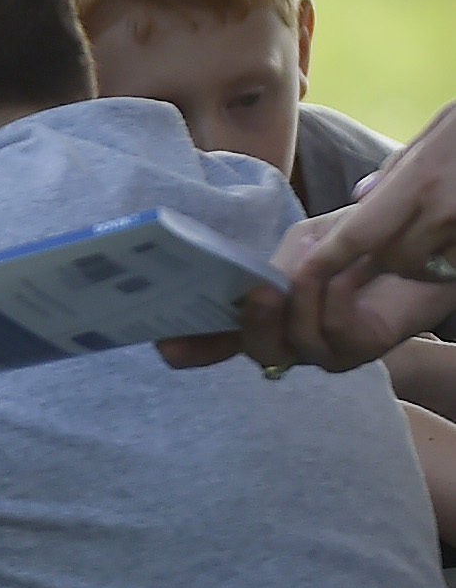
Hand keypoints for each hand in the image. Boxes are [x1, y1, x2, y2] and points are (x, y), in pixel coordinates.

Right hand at [155, 203, 455, 377]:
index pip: (224, 335)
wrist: (424, 242)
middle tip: (257, 294)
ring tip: (313, 262)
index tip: (164, 345)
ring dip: (299, 299)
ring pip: (292, 344)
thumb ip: (277, 265)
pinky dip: (331, 297)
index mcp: (271, 310)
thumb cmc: (363, 238)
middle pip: (256, 349)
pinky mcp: (364, 348)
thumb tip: (256, 285)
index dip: (194, 345)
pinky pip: (332, 333)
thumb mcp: (307, 242)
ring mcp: (329, 347)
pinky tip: (347, 270)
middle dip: (250, 324)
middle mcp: (295, 336)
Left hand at [292, 104, 455, 290]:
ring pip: (426, 268)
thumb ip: (398, 168)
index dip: (328, 257)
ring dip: (417, 262)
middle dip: (380, 256)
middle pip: (391, 259)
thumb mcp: (438, 130)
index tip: (305, 271)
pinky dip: (449, 262)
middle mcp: (444, 211)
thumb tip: (362, 196)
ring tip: (426, 234)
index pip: (359, 232)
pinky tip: (452, 240)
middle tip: (385, 238)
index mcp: (420, 179)